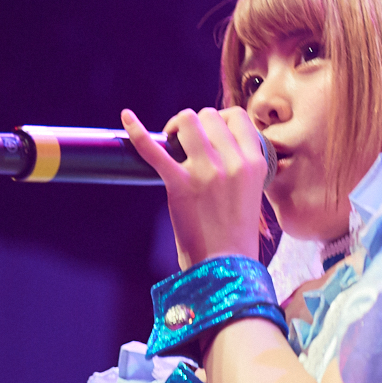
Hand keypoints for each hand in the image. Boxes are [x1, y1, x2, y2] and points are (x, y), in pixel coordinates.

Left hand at [122, 106, 268, 269]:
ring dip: (176, 126)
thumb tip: (216, 140)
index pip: (238, 117)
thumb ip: (240, 165)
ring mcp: (206, 172)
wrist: (226, 266)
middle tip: (186, 142)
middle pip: (210, 116)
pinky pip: (152, 149)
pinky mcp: (179, 184)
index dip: (221, 119)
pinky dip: (136, 131)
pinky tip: (126, 117)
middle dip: (196, 124)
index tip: (212, 133)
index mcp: (255, 163)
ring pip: (187, 121)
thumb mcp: (252, 192)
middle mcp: (233, 163)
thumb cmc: (237, 233)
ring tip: (171, 141)